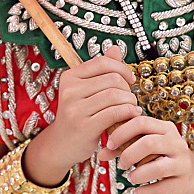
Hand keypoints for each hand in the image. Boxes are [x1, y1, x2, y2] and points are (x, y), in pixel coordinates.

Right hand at [23, 45, 140, 185]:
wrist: (61, 144)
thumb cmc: (79, 115)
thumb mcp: (86, 90)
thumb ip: (102, 70)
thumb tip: (116, 49)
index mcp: (70, 76)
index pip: (103, 62)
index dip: (122, 68)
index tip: (130, 78)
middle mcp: (69, 90)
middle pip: (112, 79)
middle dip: (127, 88)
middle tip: (129, 98)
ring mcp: (75, 109)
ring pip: (114, 95)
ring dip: (129, 101)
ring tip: (131, 107)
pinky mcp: (84, 126)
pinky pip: (114, 113)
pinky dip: (128, 112)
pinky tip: (132, 114)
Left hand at [99, 114, 193, 193]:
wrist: (193, 175)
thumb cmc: (162, 158)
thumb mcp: (145, 148)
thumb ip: (123, 147)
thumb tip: (101, 153)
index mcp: (165, 128)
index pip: (141, 122)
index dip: (121, 132)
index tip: (109, 144)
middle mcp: (176, 142)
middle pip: (149, 142)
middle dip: (129, 154)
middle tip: (121, 164)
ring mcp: (182, 162)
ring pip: (158, 167)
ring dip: (138, 174)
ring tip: (130, 177)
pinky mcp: (183, 182)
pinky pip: (162, 187)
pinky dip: (146, 191)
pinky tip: (138, 192)